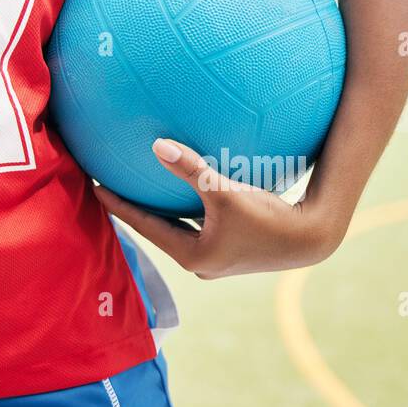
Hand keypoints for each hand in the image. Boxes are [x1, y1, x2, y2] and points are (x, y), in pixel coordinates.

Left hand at [93, 137, 334, 278]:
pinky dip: (187, 205)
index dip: (118, 206)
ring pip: (178, 227)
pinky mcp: (233, 246)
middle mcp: (201, 262)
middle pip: (157, 230)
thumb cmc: (269, 218)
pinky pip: (200, 221)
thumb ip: (191, 169)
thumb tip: (156, 145)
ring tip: (139, 185)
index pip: (144, 226)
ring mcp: (217, 257)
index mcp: (192, 256)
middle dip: (134, 209)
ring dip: (160, 209)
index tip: (94, 187)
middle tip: (110, 185)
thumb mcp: (226, 193)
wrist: (313, 238)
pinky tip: (187, 180)